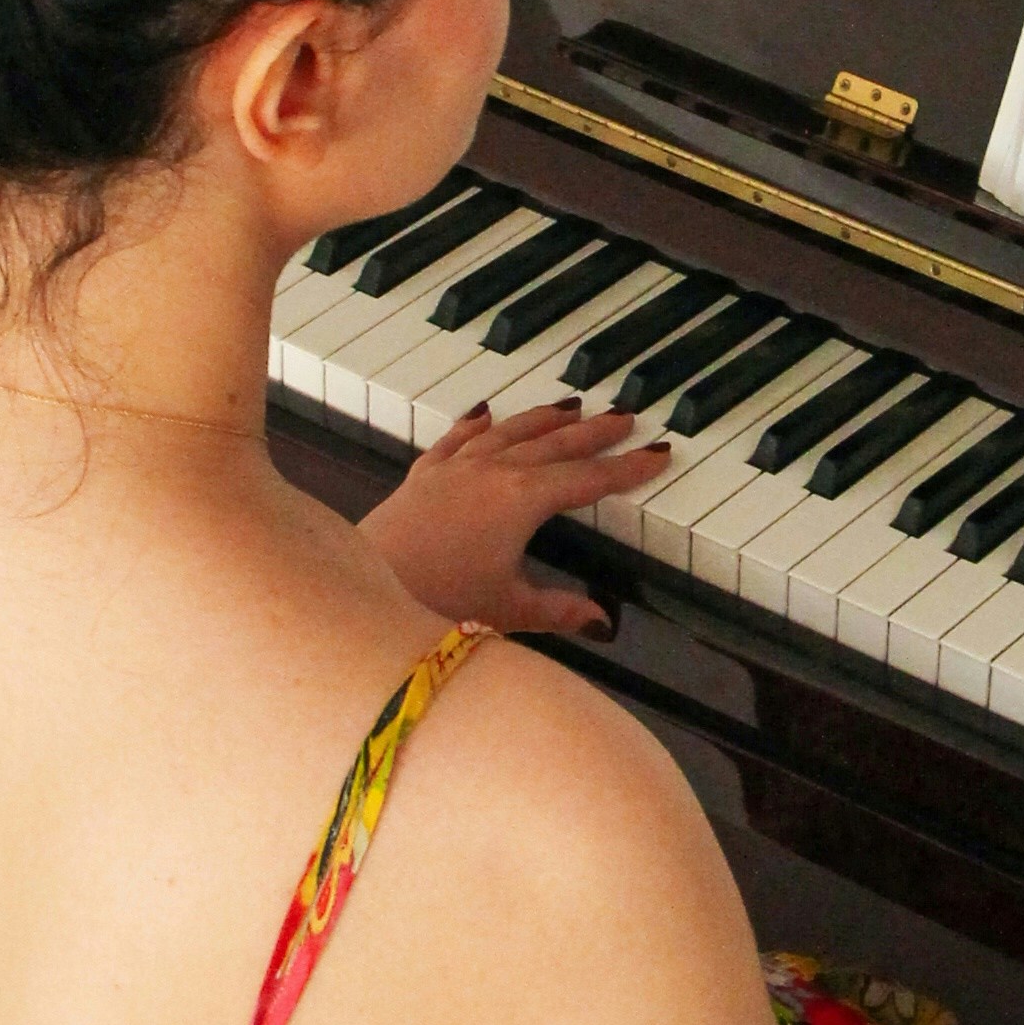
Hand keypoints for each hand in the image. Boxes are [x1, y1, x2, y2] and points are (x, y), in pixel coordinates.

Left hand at [358, 398, 668, 637]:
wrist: (367, 588)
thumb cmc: (436, 601)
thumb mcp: (509, 611)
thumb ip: (559, 611)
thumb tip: (601, 620)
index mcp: (523, 500)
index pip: (588, 478)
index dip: (626, 468)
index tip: (657, 454)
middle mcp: (492, 472)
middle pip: (556, 444)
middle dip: (594, 431)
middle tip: (626, 417)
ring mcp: (455, 469)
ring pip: (510, 431)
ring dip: (544, 417)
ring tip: (571, 404)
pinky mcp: (423, 477)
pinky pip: (457, 438)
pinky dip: (476, 423)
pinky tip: (486, 411)